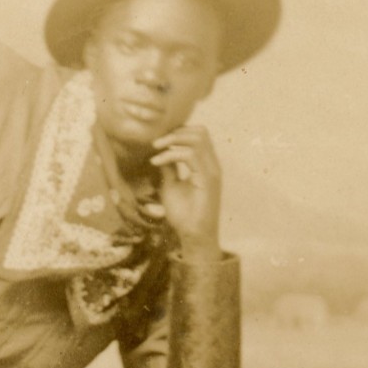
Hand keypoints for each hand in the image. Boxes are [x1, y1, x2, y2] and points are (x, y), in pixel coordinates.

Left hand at [149, 126, 221, 254]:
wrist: (193, 236)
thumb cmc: (183, 215)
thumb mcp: (170, 186)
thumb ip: (168, 168)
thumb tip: (159, 153)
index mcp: (206, 165)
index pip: (198, 135)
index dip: (178, 133)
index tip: (158, 142)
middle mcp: (212, 165)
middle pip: (201, 131)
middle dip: (177, 132)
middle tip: (156, 143)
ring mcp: (212, 171)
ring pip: (198, 138)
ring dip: (173, 139)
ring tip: (155, 149)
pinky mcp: (209, 179)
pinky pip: (190, 154)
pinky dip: (170, 154)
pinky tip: (156, 162)